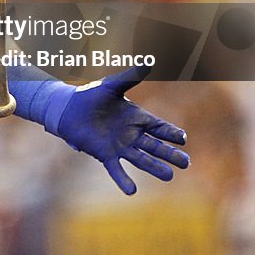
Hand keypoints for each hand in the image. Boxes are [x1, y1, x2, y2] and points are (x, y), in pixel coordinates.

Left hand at [45, 66, 189, 194]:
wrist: (68, 108)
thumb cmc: (91, 95)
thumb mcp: (112, 85)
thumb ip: (131, 77)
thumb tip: (148, 63)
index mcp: (136, 117)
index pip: (159, 127)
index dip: (171, 133)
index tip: (183, 139)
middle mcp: (131, 134)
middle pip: (155, 146)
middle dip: (170, 154)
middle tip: (186, 163)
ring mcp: (119, 145)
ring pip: (141, 158)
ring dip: (154, 167)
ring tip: (170, 176)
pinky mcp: (104, 154)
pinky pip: (116, 169)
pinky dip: (123, 179)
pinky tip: (131, 190)